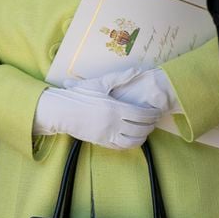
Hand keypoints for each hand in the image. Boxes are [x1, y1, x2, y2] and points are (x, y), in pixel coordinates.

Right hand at [34, 68, 160, 149]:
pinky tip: (133, 138)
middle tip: (154, 122)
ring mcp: (106, 135)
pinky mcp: (101, 142)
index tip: (157, 112)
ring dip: (142, 138)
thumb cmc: (80, 95)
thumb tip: (137, 69)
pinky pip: (120, 147)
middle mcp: (112, 124)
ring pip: (131, 142)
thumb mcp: (100, 83)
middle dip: (150, 126)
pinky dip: (130, 144)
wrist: (61, 111)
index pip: (141, 115)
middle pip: (139, 129)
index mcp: (115, 108)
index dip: (152, 115)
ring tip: (146, 131)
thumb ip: (120, 77)